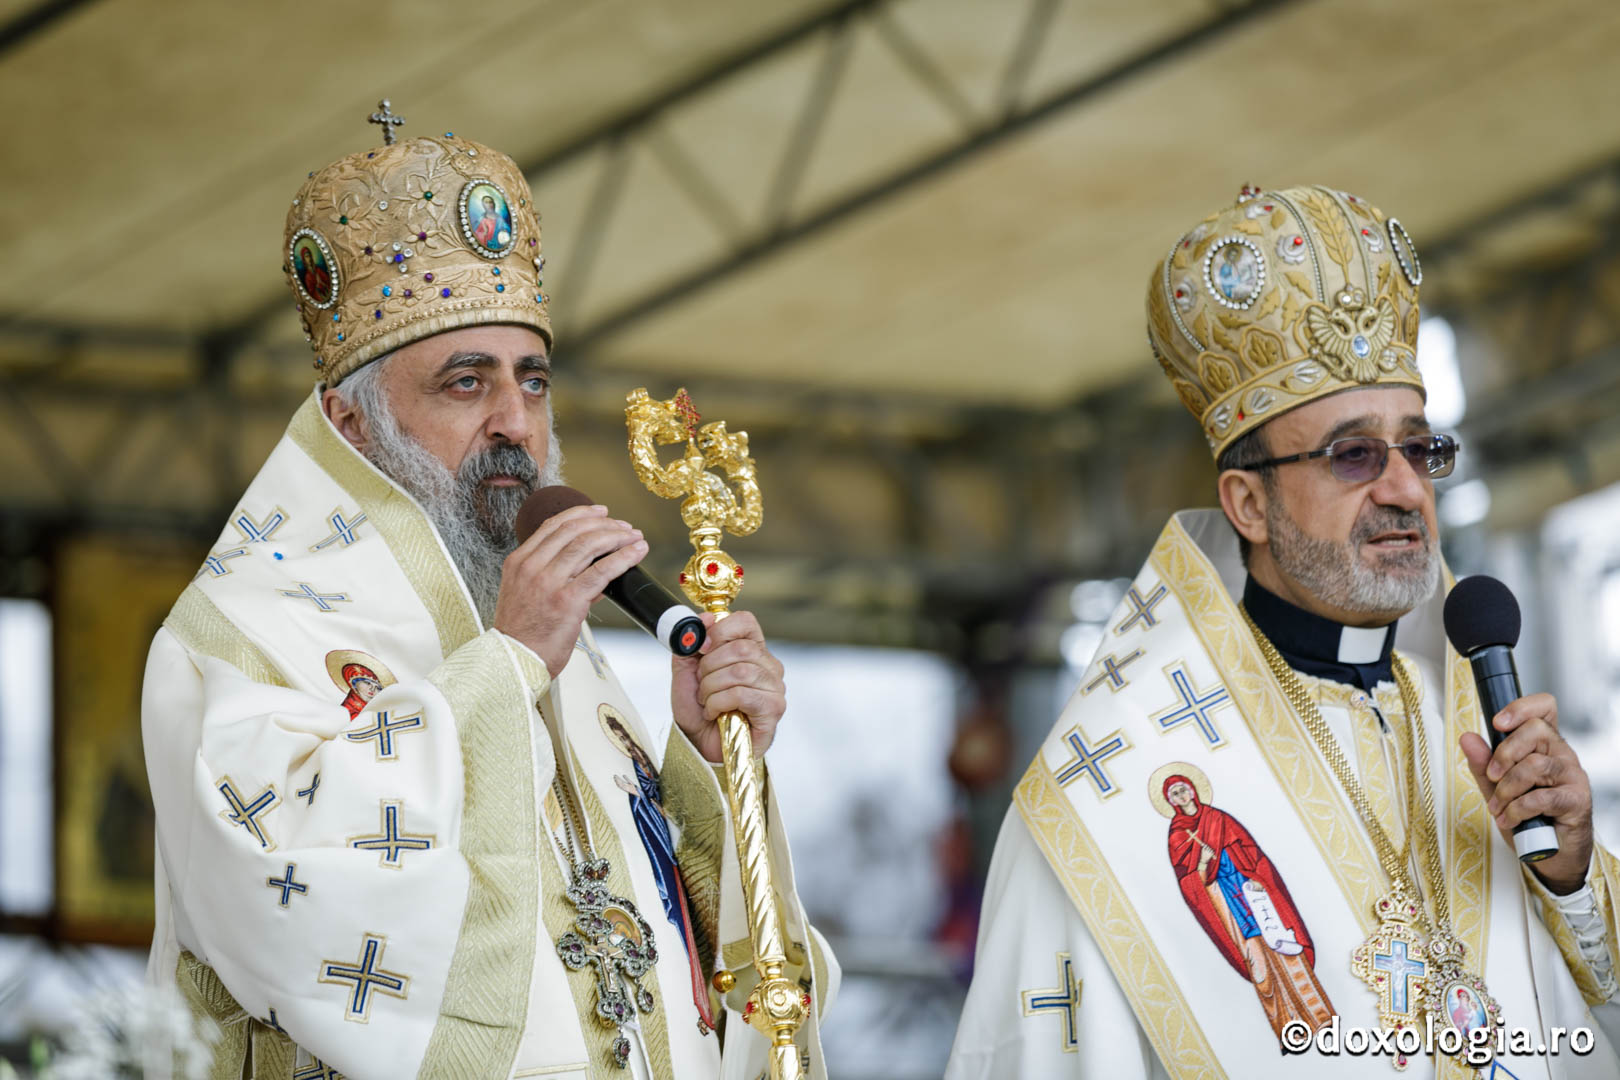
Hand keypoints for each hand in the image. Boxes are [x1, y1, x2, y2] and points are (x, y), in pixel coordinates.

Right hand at [492, 504, 646, 677]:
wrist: (514, 661)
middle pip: (574, 530)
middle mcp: (531, 567)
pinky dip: (623, 557)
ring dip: (617, 536)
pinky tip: (636, 552)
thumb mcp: (524, 593)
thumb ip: (550, 575)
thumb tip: (589, 566)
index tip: (601, 513)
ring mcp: (549, 582)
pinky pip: (601, 571)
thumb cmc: (522, 634)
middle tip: (624, 527)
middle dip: (605, 524)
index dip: (582, 514)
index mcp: (519, 561)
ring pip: (589, 545)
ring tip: (634, 537)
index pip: (553, 525)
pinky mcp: (568, 600)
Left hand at [670, 611, 785, 763]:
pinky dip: (719, 703)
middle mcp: (768, 665)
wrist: (700, 745)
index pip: (746, 621)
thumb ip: (691, 644)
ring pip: (739, 671)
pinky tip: (715, 713)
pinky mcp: (773, 709)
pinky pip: (742, 694)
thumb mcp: (685, 672)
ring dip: (711, 689)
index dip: (720, 630)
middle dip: (709, 668)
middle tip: (702, 686)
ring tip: (707, 702)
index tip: (702, 648)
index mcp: (751, 650)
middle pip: (739, 648)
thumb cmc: (698, 709)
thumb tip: (705, 618)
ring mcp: (774, 687)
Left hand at [1459, 692, 1592, 894]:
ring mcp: (1572, 776)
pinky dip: (1518, 809)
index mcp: (1544, 745)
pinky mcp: (1577, 800)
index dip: (1522, 707)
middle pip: (1536, 731)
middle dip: (1504, 754)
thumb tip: (1467, 737)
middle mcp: (1561, 755)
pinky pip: (1542, 797)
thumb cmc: (1528, 815)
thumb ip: (1483, 763)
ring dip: (1507, 788)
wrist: (1550, 854)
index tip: (1498, 722)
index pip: (1544, 708)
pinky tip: (1509, 819)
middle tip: (1492, 776)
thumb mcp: (1496, 787)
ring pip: (1536, 765)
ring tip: (1498, 807)